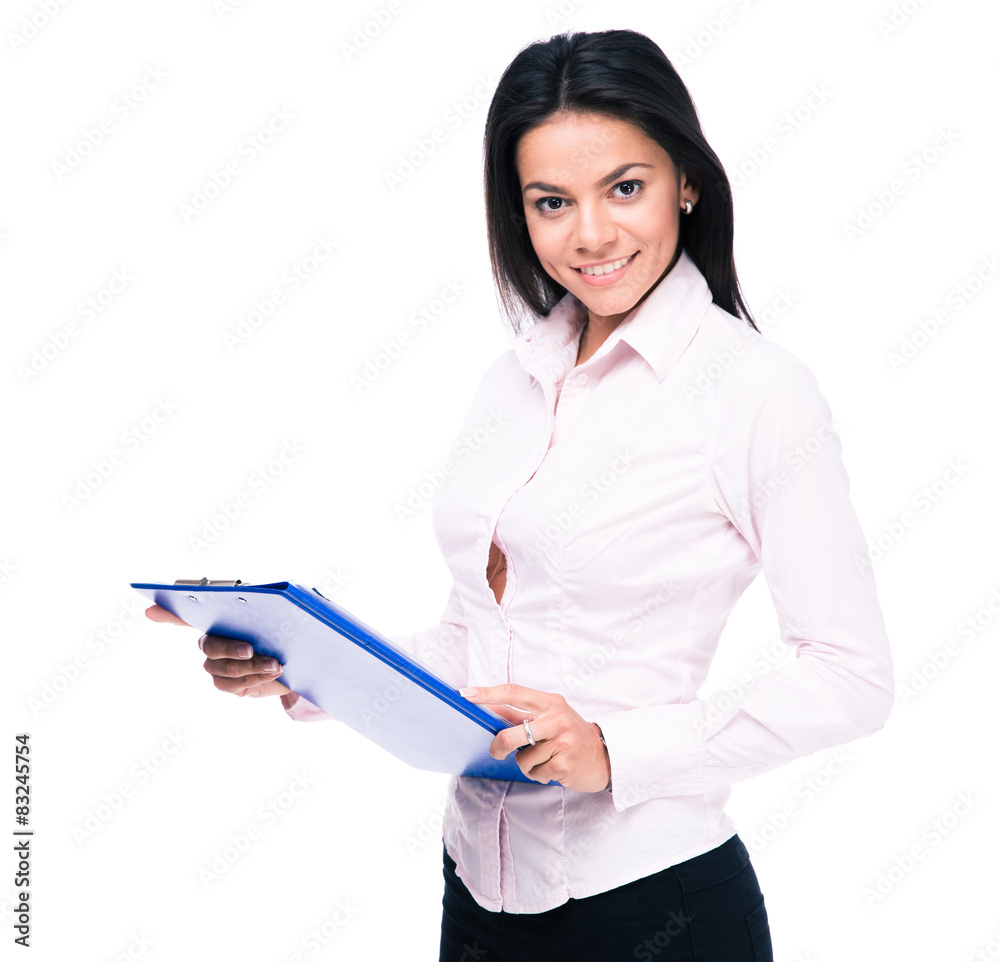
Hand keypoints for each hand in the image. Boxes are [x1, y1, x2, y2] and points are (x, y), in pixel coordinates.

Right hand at [144, 604, 292, 701]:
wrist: (298, 661)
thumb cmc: (286, 630)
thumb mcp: (288, 612)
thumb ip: (278, 601)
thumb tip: (280, 590)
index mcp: (221, 618)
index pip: (187, 614)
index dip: (167, 613)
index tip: (150, 611)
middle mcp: (212, 640)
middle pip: (210, 645)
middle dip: (229, 647)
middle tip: (250, 648)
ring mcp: (217, 664)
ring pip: (224, 668)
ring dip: (251, 666)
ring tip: (276, 664)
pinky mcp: (228, 684)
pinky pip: (234, 684)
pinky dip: (256, 678)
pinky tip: (274, 673)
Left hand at [460, 683, 610, 792]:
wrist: (605, 756)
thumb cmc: (570, 735)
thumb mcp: (550, 717)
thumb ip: (521, 715)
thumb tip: (489, 710)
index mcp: (549, 702)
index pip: (513, 692)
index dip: (487, 693)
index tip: (465, 694)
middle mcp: (557, 718)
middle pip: (511, 733)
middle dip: (498, 746)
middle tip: (496, 751)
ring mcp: (562, 741)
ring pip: (522, 759)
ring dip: (528, 764)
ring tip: (544, 760)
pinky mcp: (564, 763)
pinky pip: (535, 772)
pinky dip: (539, 774)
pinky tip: (553, 769)